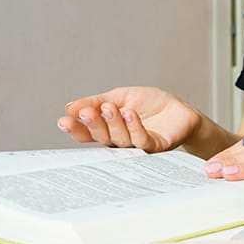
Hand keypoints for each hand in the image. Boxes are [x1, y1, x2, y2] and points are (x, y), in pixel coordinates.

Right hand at [58, 87, 202, 153]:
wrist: (180, 109)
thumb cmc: (149, 104)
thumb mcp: (120, 96)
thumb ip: (96, 102)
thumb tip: (70, 107)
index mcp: (108, 129)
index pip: (87, 133)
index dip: (75, 128)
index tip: (64, 120)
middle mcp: (119, 141)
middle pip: (101, 137)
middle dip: (93, 124)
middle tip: (87, 112)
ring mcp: (137, 146)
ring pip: (120, 138)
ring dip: (113, 122)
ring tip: (111, 108)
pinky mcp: (155, 146)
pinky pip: (142, 140)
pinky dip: (134, 127)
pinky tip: (129, 114)